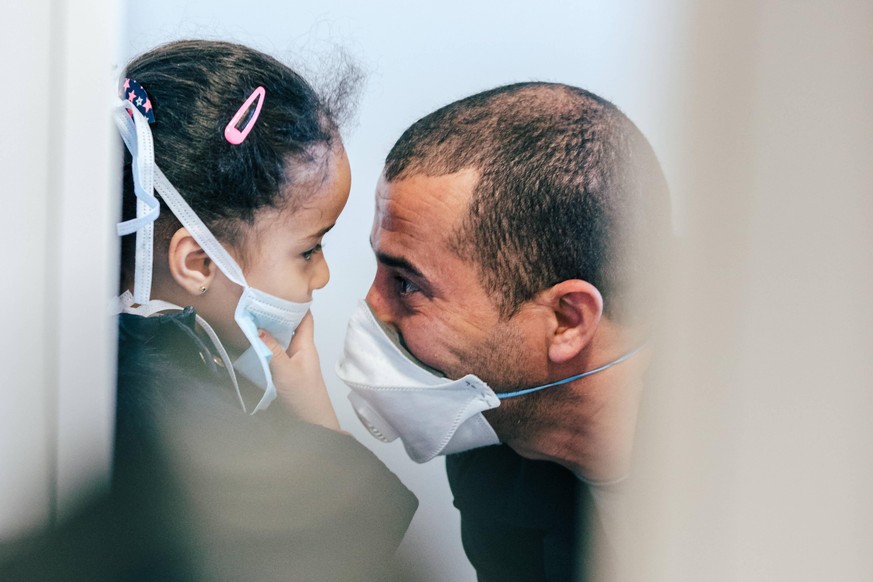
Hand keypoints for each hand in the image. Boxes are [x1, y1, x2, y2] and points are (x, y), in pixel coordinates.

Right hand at [258, 312, 340, 430]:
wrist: (312, 425)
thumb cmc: (305, 398)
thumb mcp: (287, 372)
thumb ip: (272, 350)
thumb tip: (258, 327)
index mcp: (305, 344)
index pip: (303, 316)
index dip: (294, 301)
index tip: (277, 288)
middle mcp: (299, 350)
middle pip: (288, 326)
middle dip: (274, 314)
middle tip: (253, 301)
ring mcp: (291, 361)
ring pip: (278, 340)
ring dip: (266, 331)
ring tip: (247, 317)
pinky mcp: (282, 373)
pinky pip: (272, 354)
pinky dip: (262, 346)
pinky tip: (249, 343)